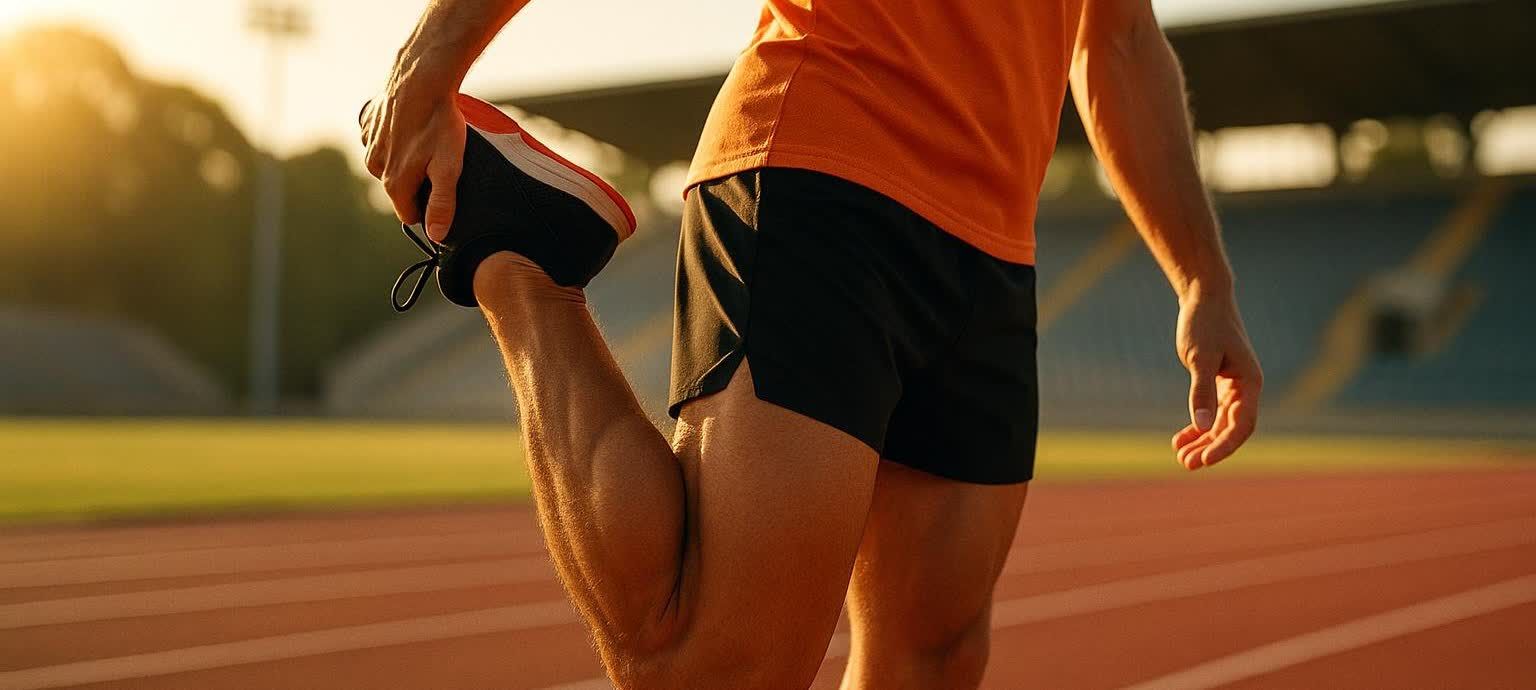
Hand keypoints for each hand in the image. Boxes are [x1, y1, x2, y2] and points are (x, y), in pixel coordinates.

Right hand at [360, 76, 465, 242]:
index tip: (443, 190)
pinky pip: (383, 142)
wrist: (422, 77)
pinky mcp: (369, 125)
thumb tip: (436, 235)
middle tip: (440, 160)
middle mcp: (374, 167)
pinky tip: (412, 127)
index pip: (410, 214)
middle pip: (400, 190)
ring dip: (407, 158)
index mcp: (394, 182)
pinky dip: (396, 138)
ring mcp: (369, 145)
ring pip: (390, 165)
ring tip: (428, 140)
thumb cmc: (439, 121)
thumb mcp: (449, 167)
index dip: (429, 208)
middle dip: (419, 181)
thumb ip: (442, 203)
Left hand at [1170, 290, 1261, 469]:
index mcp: (1250, 382)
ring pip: (1221, 423)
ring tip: (1181, 457)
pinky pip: (1212, 412)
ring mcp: (1234, 386)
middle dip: (1211, 448)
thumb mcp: (1200, 358)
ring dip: (1203, 440)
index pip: (1242, 424)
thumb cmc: (1204, 324)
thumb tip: (1204, 426)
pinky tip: (1181, 439)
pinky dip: (1198, 426)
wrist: (1204, 297)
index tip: (1203, 460)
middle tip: (1187, 464)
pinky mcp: (1219, 382)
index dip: (1224, 445)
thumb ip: (1202, 392)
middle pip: (1232, 428)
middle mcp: (1247, 387)